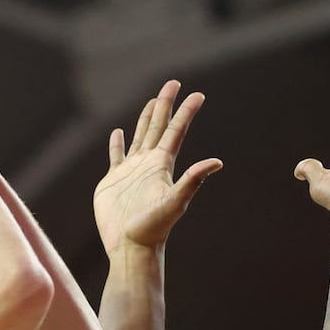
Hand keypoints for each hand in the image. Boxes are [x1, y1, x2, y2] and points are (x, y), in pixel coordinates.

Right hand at [93, 80, 221, 255]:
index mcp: (162, 165)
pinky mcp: (113, 181)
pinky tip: (118, 133)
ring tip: (151, 101)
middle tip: (173, 82)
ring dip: (145, 119)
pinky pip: (116, 156)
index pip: (176, 131)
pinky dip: (117, 143)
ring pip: (140, 137)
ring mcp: (130, 172)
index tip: (198, 94)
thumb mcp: (175, 202)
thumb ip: (193, 181)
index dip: (186, 112)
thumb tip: (216, 162)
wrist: (130, 247)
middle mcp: (148, 164)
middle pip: (158, 127)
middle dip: (165, 105)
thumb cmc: (153, 229)